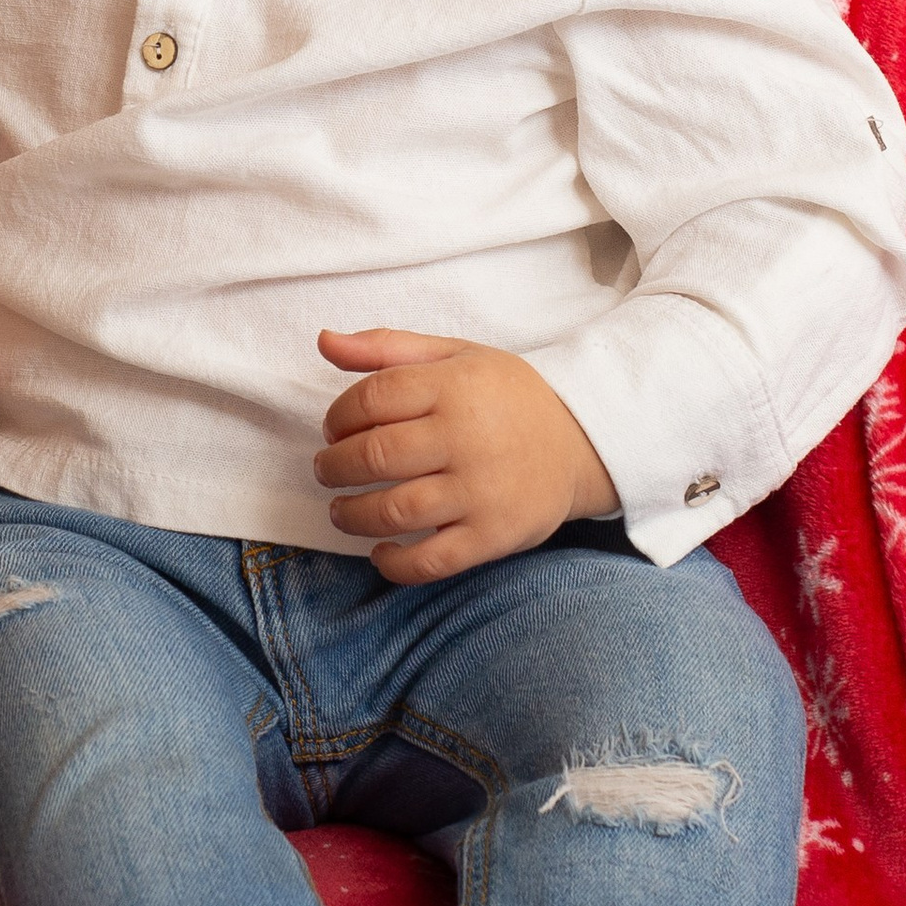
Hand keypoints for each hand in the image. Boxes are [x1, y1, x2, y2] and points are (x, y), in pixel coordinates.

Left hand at [313, 329, 619, 583]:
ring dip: (351, 515)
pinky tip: (380, 550)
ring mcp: (480, 490)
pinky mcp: (493, 536)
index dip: (338, 416)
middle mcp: (465, 437)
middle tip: (327, 469)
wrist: (582, 441)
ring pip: (394, 510)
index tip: (334, 429)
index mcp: (453, 386)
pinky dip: (394, 563)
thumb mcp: (455, 355)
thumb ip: (387, 347)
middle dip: (333, 466)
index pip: (372, 398)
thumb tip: (323, 341)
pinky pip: (431, 561)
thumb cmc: (506, 396)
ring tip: (341, 509)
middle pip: (375, 455)